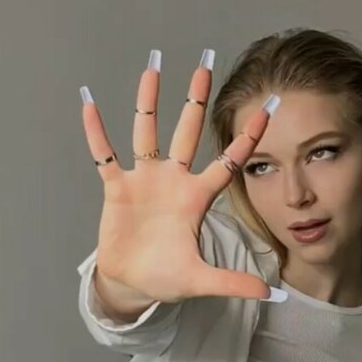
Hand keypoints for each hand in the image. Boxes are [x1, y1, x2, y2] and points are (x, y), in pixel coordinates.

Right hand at [81, 52, 279, 304]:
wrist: (132, 284)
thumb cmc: (167, 278)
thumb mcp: (200, 281)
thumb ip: (232, 283)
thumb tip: (270, 296)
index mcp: (197, 198)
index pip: (228, 162)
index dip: (246, 139)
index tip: (267, 110)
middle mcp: (173, 180)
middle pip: (187, 131)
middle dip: (195, 100)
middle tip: (206, 65)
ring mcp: (144, 180)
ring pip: (147, 131)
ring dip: (148, 101)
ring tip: (153, 68)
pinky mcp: (117, 188)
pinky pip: (105, 155)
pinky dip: (97, 133)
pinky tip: (90, 104)